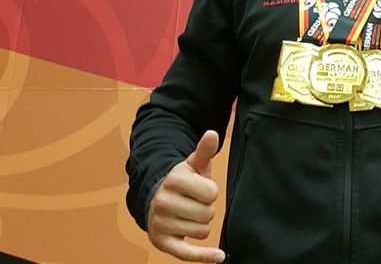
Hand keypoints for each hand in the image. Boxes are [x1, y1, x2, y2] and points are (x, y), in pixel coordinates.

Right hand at [147, 130, 225, 262]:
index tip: (200, 189)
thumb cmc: (182, 182)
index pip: (212, 193)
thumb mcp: (192, 165)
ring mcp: (161, 224)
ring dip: (201, 224)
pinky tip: (219, 257)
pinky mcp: (162, 243)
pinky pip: (187, 253)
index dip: (210, 192)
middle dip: (206, 209)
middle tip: (193, 203)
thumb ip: (204, 151)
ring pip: (203, 231)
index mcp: (173, 180)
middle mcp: (163, 202)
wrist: (155, 199)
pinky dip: (204, 256)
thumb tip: (212, 134)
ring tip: (187, 214)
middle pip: (208, 214)